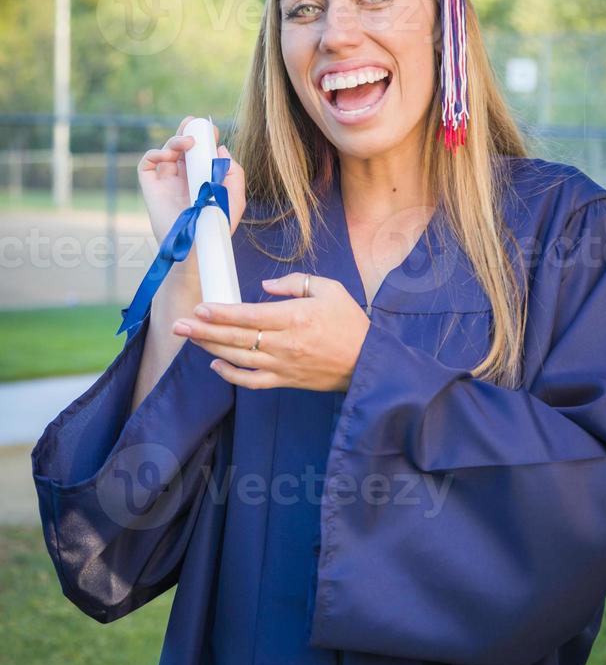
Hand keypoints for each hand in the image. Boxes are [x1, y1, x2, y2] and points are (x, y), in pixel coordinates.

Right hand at [138, 115, 245, 244]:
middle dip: (187, 131)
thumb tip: (221, 150)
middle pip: (182, 146)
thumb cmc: (217, 227)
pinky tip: (168, 157)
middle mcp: (183, 177)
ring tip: (188, 144)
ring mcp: (166, 181)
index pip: (200, 152)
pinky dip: (155, 153)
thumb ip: (234, 173)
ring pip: (166, 150)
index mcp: (202, 178)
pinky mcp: (151, 187)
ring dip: (175, 141)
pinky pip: (147, 163)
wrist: (197, 247)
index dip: (204, 138)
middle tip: (195, 125)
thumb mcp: (235, 198)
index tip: (213, 132)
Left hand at [171, 273, 371, 391]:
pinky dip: (230, 375)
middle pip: (235, 337)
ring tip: (189, 339)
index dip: (221, 313)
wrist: (368, 361)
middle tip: (178, 324)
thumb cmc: (349, 322)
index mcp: (294, 317)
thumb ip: (294, 283)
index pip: (248, 315)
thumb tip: (264, 287)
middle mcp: (284, 343)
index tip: (200, 308)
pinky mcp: (285, 381)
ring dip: (210, 348)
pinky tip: (215, 364)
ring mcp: (283, 365)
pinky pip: (251, 381)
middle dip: (203, 330)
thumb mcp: (328, 289)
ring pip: (238, 358)